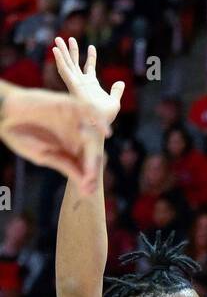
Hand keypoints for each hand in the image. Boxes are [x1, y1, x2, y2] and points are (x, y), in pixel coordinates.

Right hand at [0, 80, 114, 195]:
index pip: (86, 165)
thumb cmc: (22, 136)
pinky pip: (88, 110)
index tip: (88, 192)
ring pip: (93, 135)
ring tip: (96, 164)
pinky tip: (106, 133)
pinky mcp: (69, 105)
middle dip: (93, 168)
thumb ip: (65, 166)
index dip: (89, 178)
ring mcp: (74, 120)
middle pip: (92, 153)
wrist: (4, 114)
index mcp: (71, 150)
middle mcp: (76, 135)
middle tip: (90, 181)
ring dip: (96, 151)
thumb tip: (85, 186)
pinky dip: (98, 120)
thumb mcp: (44, 156)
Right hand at [52, 38, 123, 139]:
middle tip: (68, 38)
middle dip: (71, 51)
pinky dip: (59, 60)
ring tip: (58, 39)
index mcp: (91, 84)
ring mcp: (75, 83)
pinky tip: (56, 50)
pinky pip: (64, 70)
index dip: (91, 57)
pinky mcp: (71, 85)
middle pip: (75, 63)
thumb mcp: (115, 102)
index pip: (89, 67)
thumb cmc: (105, 118)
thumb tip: (121, 82)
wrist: (99, 125)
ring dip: (62, 52)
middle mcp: (81, 82)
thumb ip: (117, 91)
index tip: (91, 47)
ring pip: (67, 64)